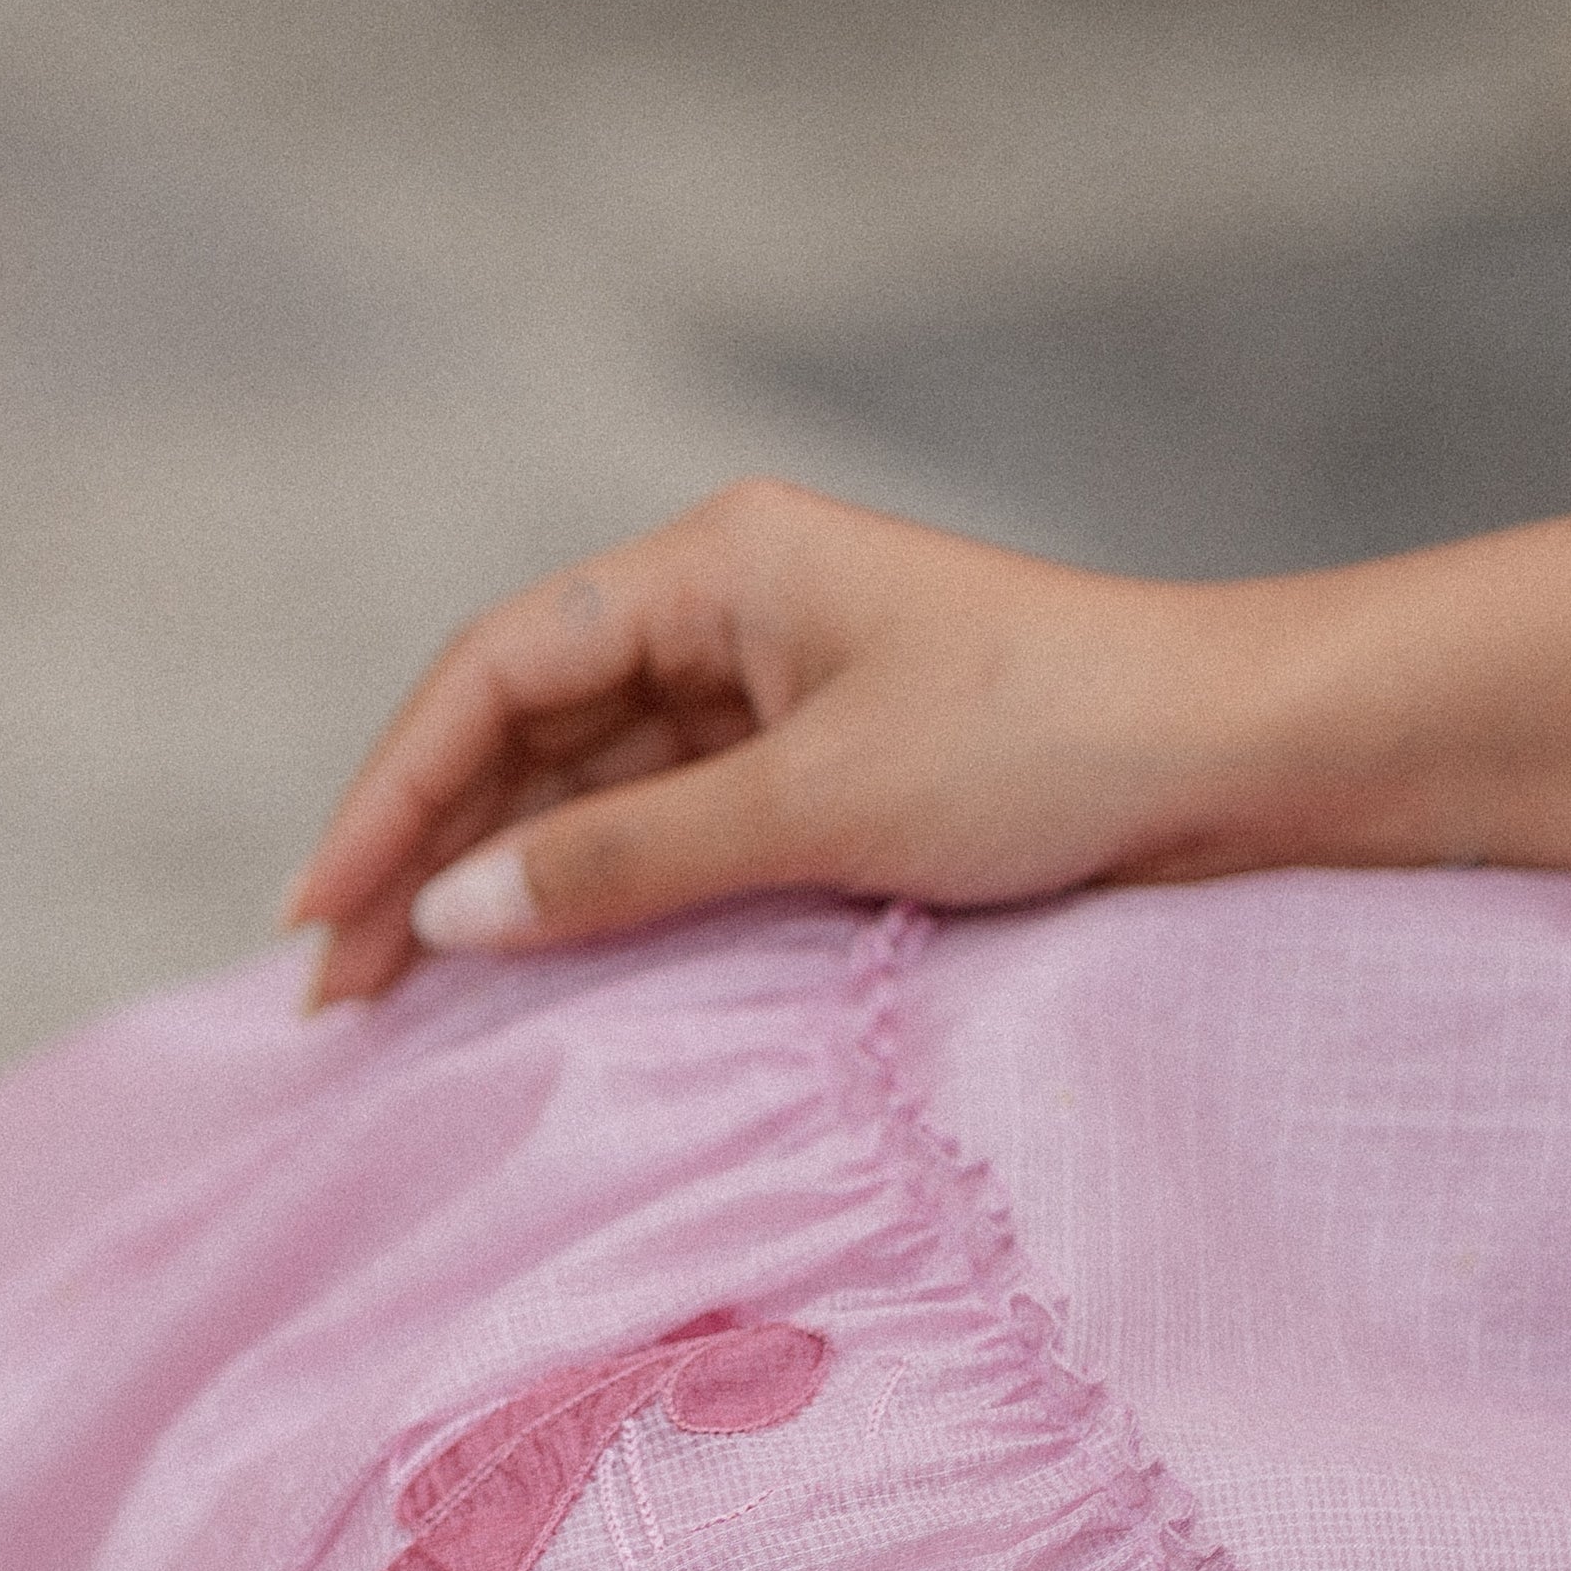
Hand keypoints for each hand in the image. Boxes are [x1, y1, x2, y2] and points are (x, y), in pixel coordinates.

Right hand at [283, 482, 1323, 1006]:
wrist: (1247, 761)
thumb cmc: (1056, 741)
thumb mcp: (818, 805)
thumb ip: (620, 861)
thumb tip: (449, 918)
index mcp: (716, 563)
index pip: (497, 670)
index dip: (392, 793)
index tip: (324, 919)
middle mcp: (729, 612)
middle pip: (523, 733)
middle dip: (423, 856)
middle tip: (339, 998)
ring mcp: (774, 694)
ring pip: (585, 792)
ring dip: (497, 889)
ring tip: (407, 1007)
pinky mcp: (822, 776)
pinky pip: (664, 836)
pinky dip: (591, 902)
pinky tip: (529, 975)